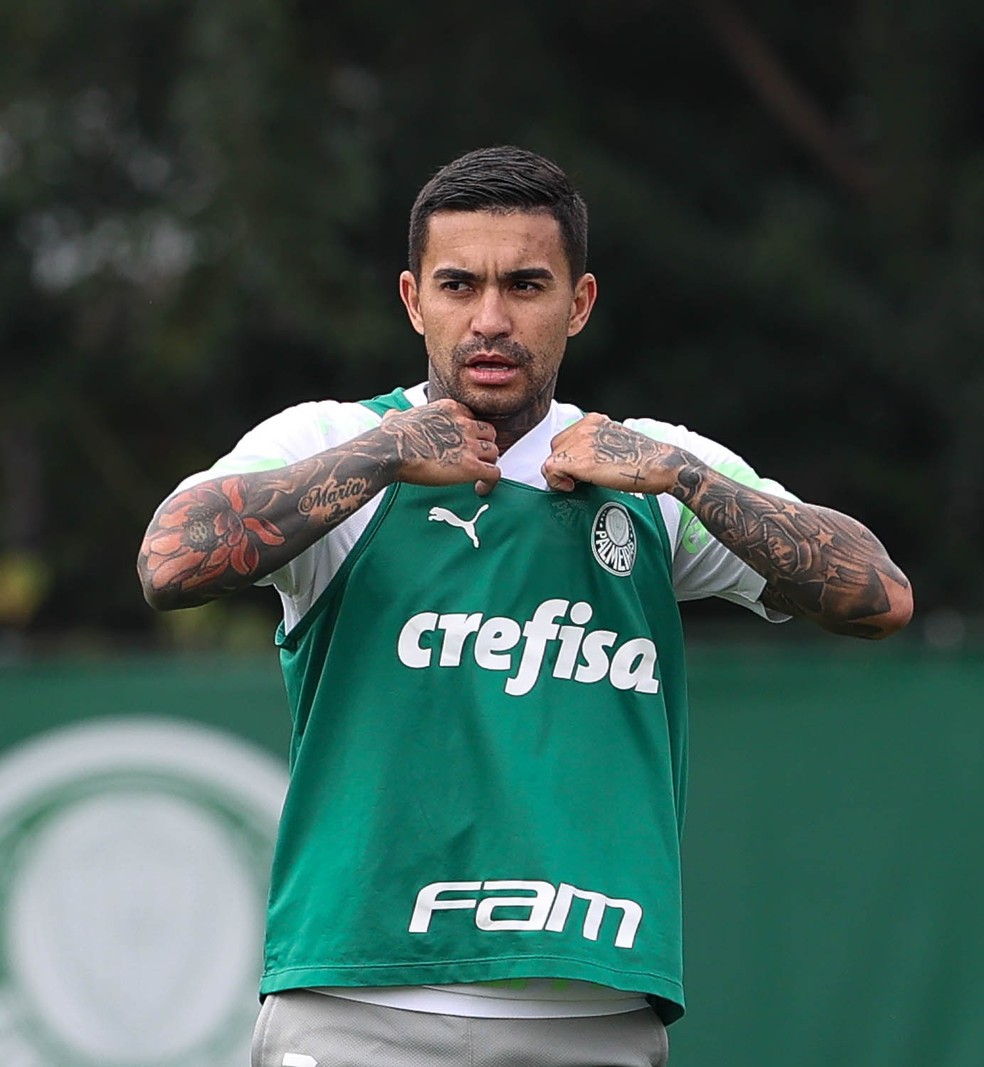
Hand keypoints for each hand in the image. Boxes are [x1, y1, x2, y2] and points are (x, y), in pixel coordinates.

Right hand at [381, 399, 500, 494]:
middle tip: (476, 458)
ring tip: (478, 475)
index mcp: (449, 409)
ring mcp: (469, 444)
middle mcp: (464, 423)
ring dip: (487, 464)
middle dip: (484, 445)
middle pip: (488, 432)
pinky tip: (481, 489)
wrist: (390, 452)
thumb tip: (392, 416)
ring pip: (494, 452)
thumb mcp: (397, 417)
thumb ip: (400, 416)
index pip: (472, 417)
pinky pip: (494, 474)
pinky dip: (491, 482)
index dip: (470, 431)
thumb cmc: (390, 437)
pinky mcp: (471, 466)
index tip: (464, 442)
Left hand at [542, 413, 686, 494]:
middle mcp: (586, 426)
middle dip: (563, 464)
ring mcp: (582, 442)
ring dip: (561, 474)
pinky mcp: (580, 460)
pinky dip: (557, 482)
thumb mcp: (617, 444)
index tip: (579, 471)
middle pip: (556, 446)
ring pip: (552, 459)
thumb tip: (581, 464)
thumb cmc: (644, 462)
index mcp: (594, 420)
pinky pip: (550, 470)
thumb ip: (597, 447)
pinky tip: (573, 487)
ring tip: (578, 484)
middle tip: (578, 479)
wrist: (659, 466)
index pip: (566, 437)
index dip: (568, 456)